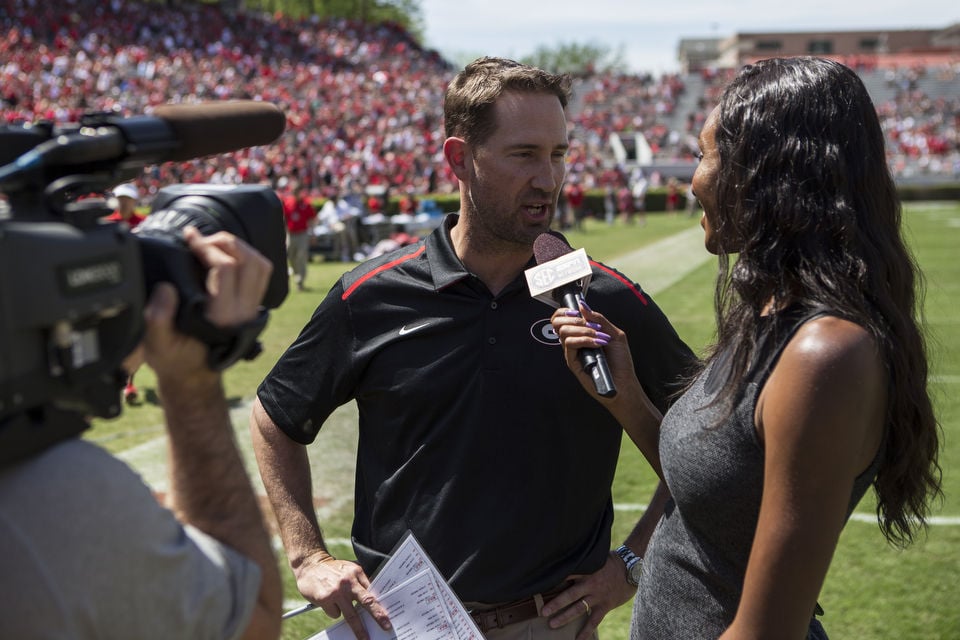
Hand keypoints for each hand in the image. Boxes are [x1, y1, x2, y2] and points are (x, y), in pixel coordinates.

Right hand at [141, 226, 271, 380]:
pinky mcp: (253, 306)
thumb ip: (157, 319)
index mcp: (221, 316)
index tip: (188, 236)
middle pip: (249, 261)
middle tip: (200, 239)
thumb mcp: (157, 345)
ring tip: (213, 243)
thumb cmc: (174, 358)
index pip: (226, 268)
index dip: (206, 246)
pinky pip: (261, 273)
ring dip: (238, 246)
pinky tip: (224, 254)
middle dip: (223, 241)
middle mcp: (243, 311)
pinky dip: (246, 256)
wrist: (194, 375)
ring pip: (260, 265)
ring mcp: (252, 308)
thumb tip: (166, 288)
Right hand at [294, 551, 391, 639]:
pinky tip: (329, 603)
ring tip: (364, 638)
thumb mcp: (349, 569)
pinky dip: (334, 612)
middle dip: (378, 616)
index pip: (372, 590)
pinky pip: (335, 614)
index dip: (381, 603)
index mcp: (357, 572)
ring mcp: (337, 591)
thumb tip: (374, 597)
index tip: (388, 613)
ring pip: (352, 615)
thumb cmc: (333, 569)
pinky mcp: (325, 599)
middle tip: (386, 626)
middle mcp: (348, 581)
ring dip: (359, 629)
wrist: (310, 564)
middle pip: (367, 602)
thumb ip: (360, 581)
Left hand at [540, 554, 636, 639]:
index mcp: (586, 570)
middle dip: (555, 603)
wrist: (631, 568)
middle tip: (542, 611)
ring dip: (565, 617)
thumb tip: (566, 562)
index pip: (566, 575)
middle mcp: (590, 584)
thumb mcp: (594, 558)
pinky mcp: (605, 605)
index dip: (553, 581)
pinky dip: (586, 631)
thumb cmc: (611, 561)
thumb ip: (581, 563)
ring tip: (552, 624)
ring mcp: (597, 596)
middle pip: (569, 595)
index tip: (539, 586)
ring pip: (578, 608)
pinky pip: (594, 621)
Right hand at [550, 302, 641, 404]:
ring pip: (564, 332)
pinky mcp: (572, 363)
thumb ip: (599, 319)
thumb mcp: (614, 334)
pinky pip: (570, 345)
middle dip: (575, 319)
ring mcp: (572, 353)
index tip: (577, 310)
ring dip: (584, 330)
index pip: (561, 318)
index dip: (565, 311)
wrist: (624, 383)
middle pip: (558, 323)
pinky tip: (598, 344)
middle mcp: (574, 342)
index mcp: (581, 334)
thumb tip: (582, 305)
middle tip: (592, 325)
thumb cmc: (621, 361)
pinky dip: (585, 340)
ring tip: (600, 337)